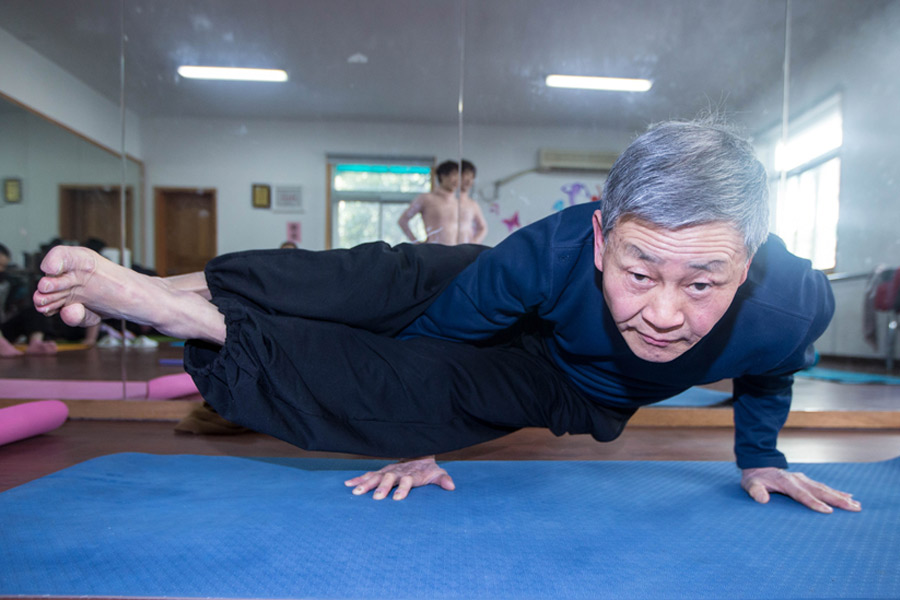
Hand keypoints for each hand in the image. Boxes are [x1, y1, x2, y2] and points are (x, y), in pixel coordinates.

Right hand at [344, 456, 454, 500]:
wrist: (418, 453)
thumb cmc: (427, 468)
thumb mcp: (437, 472)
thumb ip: (443, 479)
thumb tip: (451, 486)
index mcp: (412, 474)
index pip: (407, 481)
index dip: (403, 488)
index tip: (397, 498)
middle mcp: (398, 472)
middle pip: (389, 478)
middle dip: (383, 487)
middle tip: (376, 497)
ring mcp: (388, 471)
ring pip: (376, 476)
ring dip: (366, 484)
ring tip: (355, 492)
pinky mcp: (381, 472)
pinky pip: (368, 475)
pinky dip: (358, 479)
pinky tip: (348, 484)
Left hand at [741, 467, 860, 512]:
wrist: (758, 464)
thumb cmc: (755, 478)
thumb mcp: (750, 484)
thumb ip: (755, 491)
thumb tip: (762, 499)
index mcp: (786, 482)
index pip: (802, 494)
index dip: (814, 503)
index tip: (828, 511)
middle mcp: (798, 480)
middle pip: (819, 491)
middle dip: (837, 500)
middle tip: (854, 508)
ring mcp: (803, 480)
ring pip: (825, 489)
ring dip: (841, 497)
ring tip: (856, 505)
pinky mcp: (806, 481)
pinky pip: (823, 487)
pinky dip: (836, 492)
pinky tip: (848, 497)